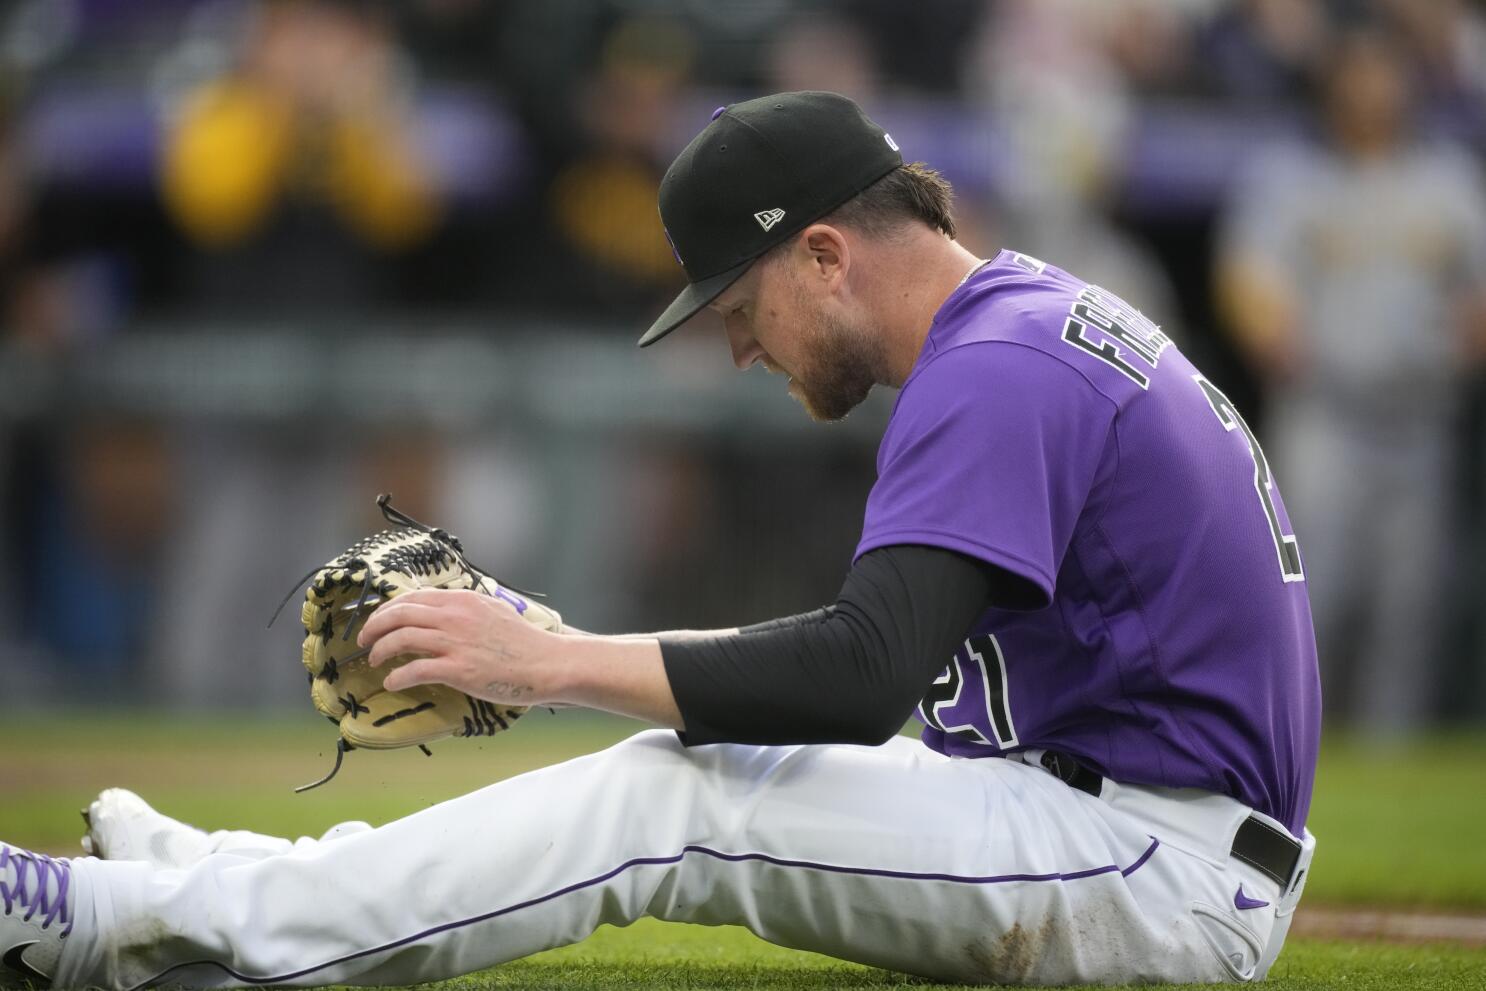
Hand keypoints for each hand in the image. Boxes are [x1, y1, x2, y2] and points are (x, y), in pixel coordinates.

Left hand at [357, 588, 561, 705]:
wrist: (547, 663)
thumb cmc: (525, 642)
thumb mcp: (495, 611)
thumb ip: (468, 608)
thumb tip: (446, 610)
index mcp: (463, 600)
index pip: (413, 598)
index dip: (387, 609)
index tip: (377, 621)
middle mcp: (455, 617)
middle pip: (399, 614)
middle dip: (373, 627)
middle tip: (363, 640)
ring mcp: (456, 643)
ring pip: (401, 639)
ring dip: (379, 650)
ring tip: (374, 661)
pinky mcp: (458, 669)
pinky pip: (414, 670)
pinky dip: (397, 677)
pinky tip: (392, 683)